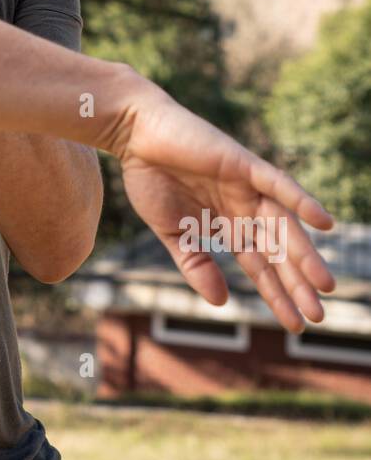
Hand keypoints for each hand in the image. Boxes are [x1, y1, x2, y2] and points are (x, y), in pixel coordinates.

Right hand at [115, 78, 336, 332]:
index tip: (296, 323)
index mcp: (227, 223)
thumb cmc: (149, 177)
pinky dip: (302, 201)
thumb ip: (195, 265)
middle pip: (277, 250)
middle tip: (318, 315)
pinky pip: (279, 184)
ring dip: (305, 254)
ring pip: (283, 225)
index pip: (259, 264)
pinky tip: (325, 223)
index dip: (277, 294)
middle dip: (297, 282)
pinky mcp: (243, 164)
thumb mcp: (171, 232)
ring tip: (324, 285)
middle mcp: (243, 206)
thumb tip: (222, 303)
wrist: (135, 136)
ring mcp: (246, 185)